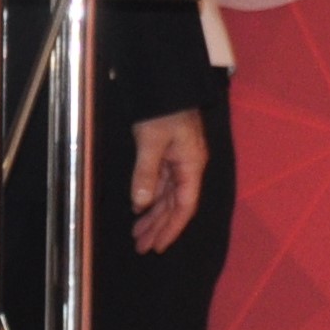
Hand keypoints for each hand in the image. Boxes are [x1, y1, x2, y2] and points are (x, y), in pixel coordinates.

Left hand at [127, 108, 206, 253]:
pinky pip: (161, 183)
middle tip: (141, 247)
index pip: (184, 206)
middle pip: (176, 205)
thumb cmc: (163, 109)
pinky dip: (150, 197)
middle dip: (159, 227)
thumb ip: (146, 173)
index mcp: (191, 165)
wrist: (166, 83)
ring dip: (153, 215)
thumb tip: (140, 204)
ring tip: (137, 234)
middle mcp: (188, 166)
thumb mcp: (152, 141)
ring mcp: (179, 160)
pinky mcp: (168, 153)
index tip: (158, 246)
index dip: (172, 228)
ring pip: (167, 196)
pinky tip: (139, 207)